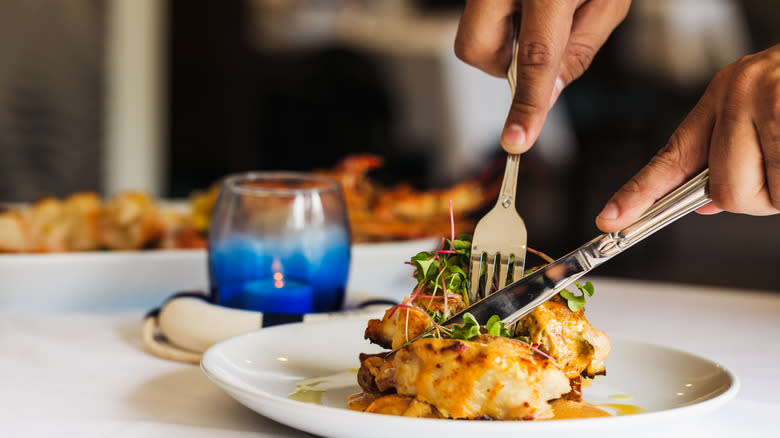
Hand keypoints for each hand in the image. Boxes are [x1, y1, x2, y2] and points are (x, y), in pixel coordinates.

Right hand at [454, 0, 629, 152]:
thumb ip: (579, 51)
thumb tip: (545, 95)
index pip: (533, 59)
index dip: (525, 105)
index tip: (516, 140)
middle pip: (475, 49)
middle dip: (500, 66)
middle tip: (534, 49)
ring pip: (473, 33)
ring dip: (503, 41)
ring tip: (542, 15)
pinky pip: (481, 14)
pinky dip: (505, 21)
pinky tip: (533, 3)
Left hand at [596, 44, 779, 232]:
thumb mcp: (762, 108)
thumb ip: (729, 155)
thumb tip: (706, 204)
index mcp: (723, 96)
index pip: (669, 157)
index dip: (636, 194)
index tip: (609, 220)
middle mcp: (740, 96)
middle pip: (723, 193)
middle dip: (757, 195)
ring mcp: (771, 105)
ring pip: (763, 196)